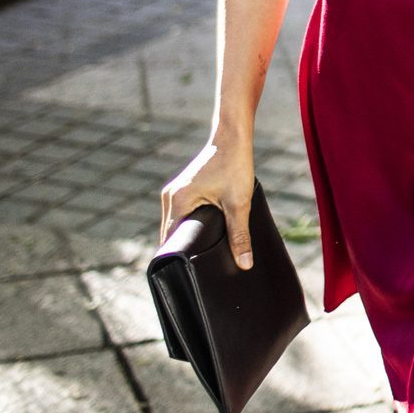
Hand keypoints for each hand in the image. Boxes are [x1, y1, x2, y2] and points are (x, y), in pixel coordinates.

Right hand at [160, 138, 256, 268]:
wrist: (233, 134)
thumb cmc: (235, 164)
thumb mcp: (239, 202)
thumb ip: (240, 234)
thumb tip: (244, 264)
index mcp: (176, 202)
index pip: (169, 243)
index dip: (178, 262)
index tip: (189, 278)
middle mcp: (170, 198)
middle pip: (172, 236)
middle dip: (185, 252)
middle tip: (201, 273)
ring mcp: (176, 192)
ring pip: (178, 225)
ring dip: (189, 238)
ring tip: (205, 257)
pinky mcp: (185, 188)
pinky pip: (183, 214)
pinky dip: (192, 226)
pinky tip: (207, 235)